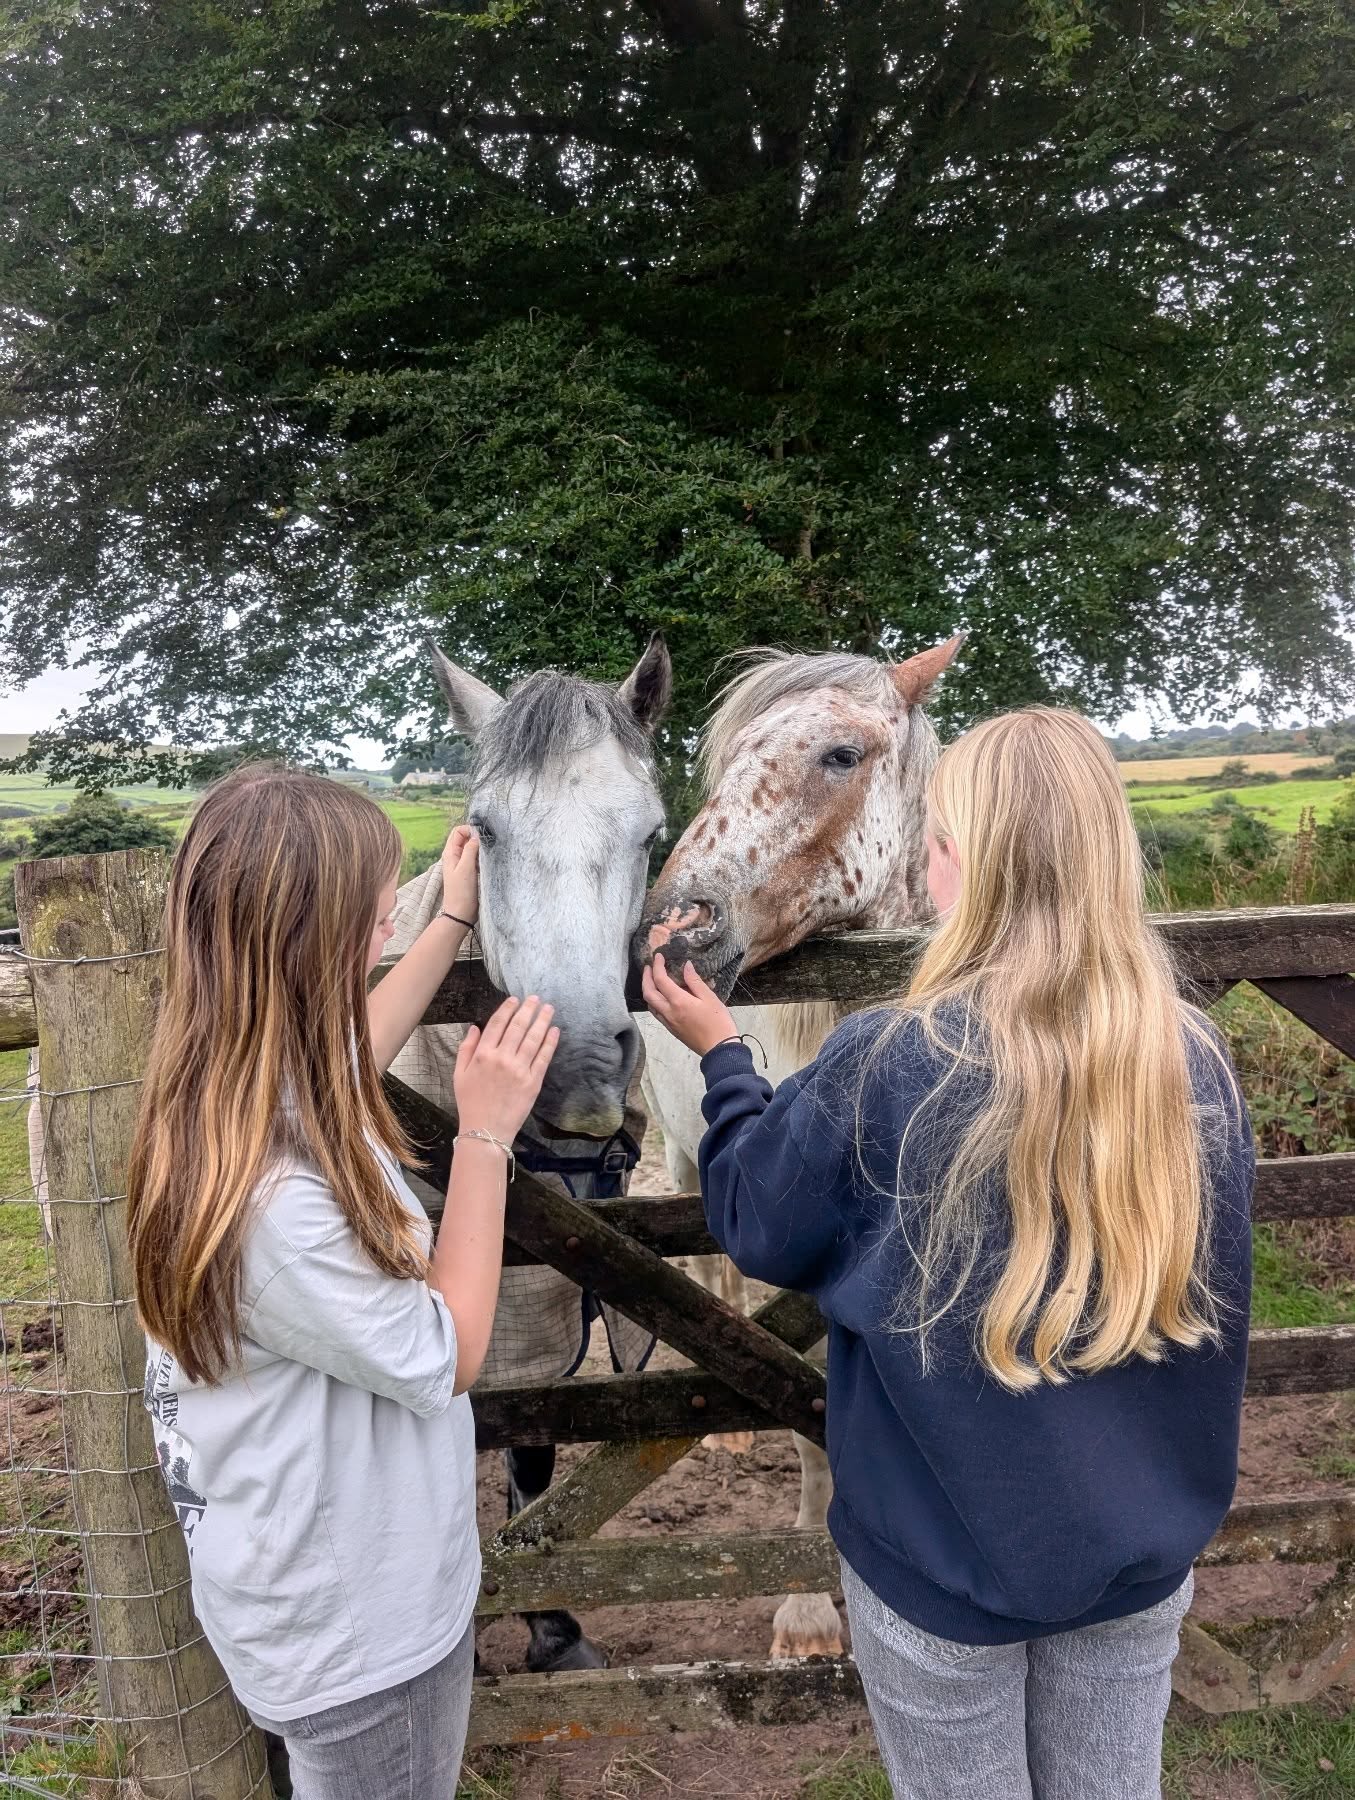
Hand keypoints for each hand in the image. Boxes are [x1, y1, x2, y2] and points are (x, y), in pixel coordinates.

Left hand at [441, 825, 479, 924]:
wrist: (461, 913)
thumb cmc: (461, 891)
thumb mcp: (466, 868)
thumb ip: (470, 849)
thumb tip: (477, 835)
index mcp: (450, 853)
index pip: (458, 831)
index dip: (469, 830)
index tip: (481, 838)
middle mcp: (455, 856)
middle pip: (466, 838)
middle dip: (477, 839)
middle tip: (487, 847)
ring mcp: (462, 864)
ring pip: (472, 849)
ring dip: (480, 850)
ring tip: (488, 857)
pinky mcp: (469, 872)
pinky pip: (476, 859)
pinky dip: (482, 859)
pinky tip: (487, 865)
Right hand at [454, 997, 558, 1141]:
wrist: (485, 1130)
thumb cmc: (470, 1102)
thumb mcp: (459, 1074)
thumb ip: (466, 1048)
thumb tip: (475, 1027)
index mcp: (482, 1055)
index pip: (497, 1024)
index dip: (507, 1009)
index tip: (515, 1000)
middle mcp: (502, 1058)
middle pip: (518, 1027)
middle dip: (528, 1009)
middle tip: (536, 998)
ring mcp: (519, 1070)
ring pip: (533, 1039)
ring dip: (542, 1021)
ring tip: (549, 1009)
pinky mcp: (533, 1082)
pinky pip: (543, 1057)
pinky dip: (549, 1042)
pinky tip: (554, 1031)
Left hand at [641, 954, 737, 1056]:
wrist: (719, 1049)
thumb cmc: (718, 1022)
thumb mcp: (710, 998)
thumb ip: (695, 981)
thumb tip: (686, 966)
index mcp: (678, 1002)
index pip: (660, 980)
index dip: (657, 966)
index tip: (658, 956)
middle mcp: (669, 1012)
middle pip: (648, 993)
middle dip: (646, 978)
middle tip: (649, 967)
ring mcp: (668, 1022)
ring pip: (650, 1004)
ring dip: (647, 990)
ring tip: (652, 980)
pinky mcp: (671, 1029)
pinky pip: (656, 1013)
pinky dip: (653, 1002)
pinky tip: (660, 998)